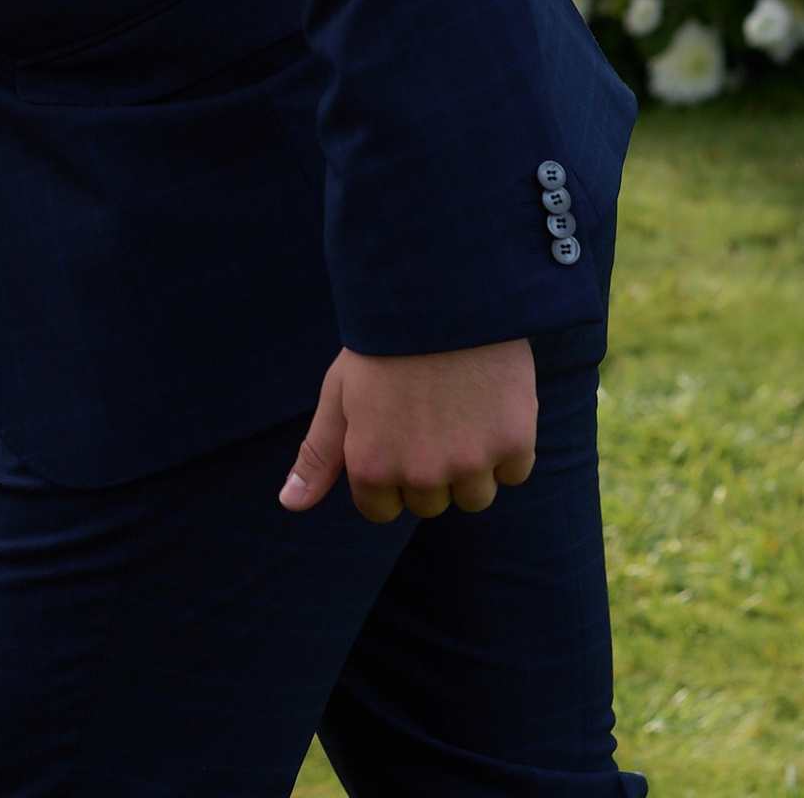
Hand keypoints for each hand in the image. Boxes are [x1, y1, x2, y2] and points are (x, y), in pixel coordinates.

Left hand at [281, 339, 537, 521]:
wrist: (441, 293)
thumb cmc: (382, 343)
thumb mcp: (338, 392)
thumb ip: (318, 454)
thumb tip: (289, 504)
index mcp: (371, 465)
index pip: (380, 510)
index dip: (384, 472)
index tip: (390, 432)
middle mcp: (421, 474)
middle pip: (428, 504)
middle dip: (426, 468)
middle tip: (424, 412)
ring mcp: (470, 463)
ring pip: (474, 496)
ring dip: (470, 464)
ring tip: (458, 408)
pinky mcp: (514, 445)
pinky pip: (513, 473)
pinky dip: (507, 446)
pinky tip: (488, 402)